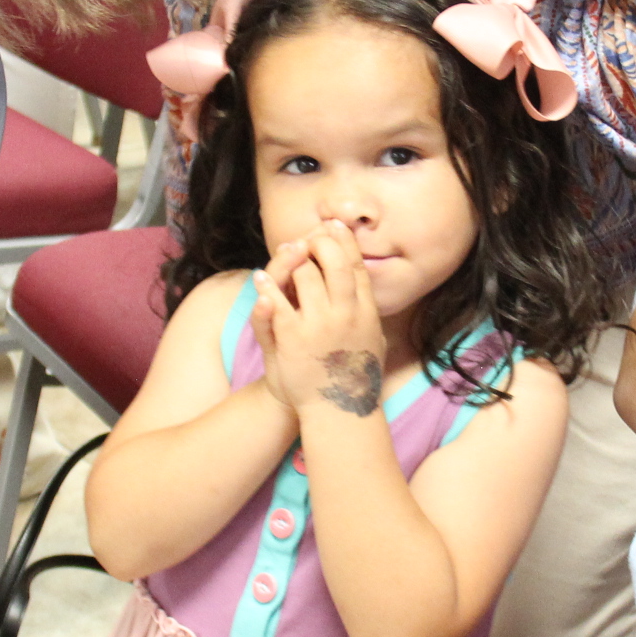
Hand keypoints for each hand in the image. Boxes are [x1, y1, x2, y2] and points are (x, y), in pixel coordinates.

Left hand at [251, 221, 387, 419]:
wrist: (338, 410)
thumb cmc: (354, 375)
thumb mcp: (373, 339)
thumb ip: (367, 310)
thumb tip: (362, 281)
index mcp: (366, 311)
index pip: (355, 264)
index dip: (344, 240)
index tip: (334, 226)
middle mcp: (345, 313)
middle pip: (332, 260)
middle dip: (318, 242)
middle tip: (308, 240)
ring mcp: (319, 325)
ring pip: (304, 273)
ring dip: (293, 261)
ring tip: (288, 255)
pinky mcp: (293, 338)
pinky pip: (277, 303)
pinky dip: (268, 287)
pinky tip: (261, 279)